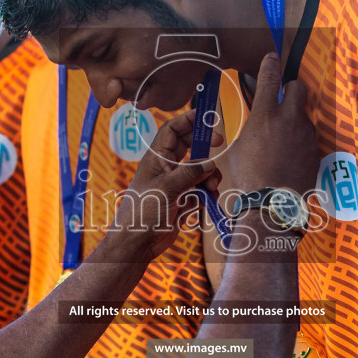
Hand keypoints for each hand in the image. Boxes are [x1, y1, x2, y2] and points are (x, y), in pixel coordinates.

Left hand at [107, 109, 221, 262]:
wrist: (138, 243)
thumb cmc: (143, 212)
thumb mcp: (167, 188)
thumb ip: (190, 173)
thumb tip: (210, 162)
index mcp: (156, 158)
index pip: (173, 129)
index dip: (188, 119)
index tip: (207, 115)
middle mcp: (166, 167)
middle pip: (190, 146)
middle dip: (205, 145)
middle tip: (219, 142)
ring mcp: (176, 183)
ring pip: (200, 169)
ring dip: (209, 175)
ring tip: (211, 187)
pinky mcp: (183, 199)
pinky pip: (201, 189)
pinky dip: (208, 193)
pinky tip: (209, 200)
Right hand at [219, 53, 317, 196]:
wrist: (272, 203)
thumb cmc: (248, 175)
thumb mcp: (239, 146)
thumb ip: (252, 128)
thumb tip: (258, 124)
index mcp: (266, 114)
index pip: (270, 78)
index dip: (270, 64)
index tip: (272, 57)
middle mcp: (290, 119)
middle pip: (299, 87)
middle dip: (292, 89)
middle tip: (284, 99)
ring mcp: (306, 135)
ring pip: (304, 116)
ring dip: (295, 121)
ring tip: (282, 142)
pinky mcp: (316, 151)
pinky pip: (308, 138)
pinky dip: (300, 142)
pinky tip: (290, 157)